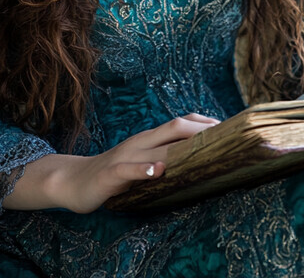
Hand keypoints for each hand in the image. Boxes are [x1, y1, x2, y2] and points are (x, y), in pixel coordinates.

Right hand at [66, 113, 219, 212]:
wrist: (73, 180)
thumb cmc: (113, 175)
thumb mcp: (142, 162)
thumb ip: (165, 158)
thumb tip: (198, 160)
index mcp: (150, 138)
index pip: (182, 122)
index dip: (206, 123)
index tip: (230, 129)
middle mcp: (141, 142)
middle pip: (175, 127)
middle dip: (203, 130)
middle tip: (228, 138)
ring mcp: (125, 156)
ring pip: (157, 146)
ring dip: (181, 148)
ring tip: (204, 151)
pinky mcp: (110, 174)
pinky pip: (128, 169)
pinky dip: (144, 168)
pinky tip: (158, 170)